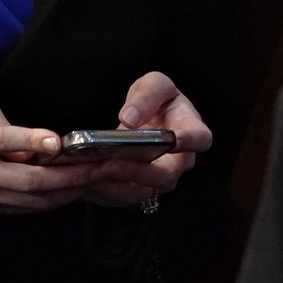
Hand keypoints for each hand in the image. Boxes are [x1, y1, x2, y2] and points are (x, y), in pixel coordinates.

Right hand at [0, 96, 98, 214]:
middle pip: (25, 181)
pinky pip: (23, 208)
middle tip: (96, 166)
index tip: (58, 141)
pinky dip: (50, 200)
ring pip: (30, 201)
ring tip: (92, 178)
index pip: (1, 141)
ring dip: (65, 192)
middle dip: (67, 176)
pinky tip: (70, 189)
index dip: (32, 141)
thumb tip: (36, 143)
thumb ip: (2, 122)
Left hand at [84, 71, 212, 209]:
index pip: (200, 138)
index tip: (173, 140)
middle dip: (135, 172)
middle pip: (165, 176)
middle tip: (108, 163)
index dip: (189, 142)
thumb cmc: (154, 100)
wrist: (142, 117)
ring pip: (142, 192)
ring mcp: (159, 180)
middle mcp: (179, 162)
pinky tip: (82, 179)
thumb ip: (146, 96)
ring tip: (87, 173)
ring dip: (113, 185)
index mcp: (191, 130)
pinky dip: (101, 191)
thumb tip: (130, 119)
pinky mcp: (139, 190)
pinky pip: (122, 198)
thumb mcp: (154, 84)